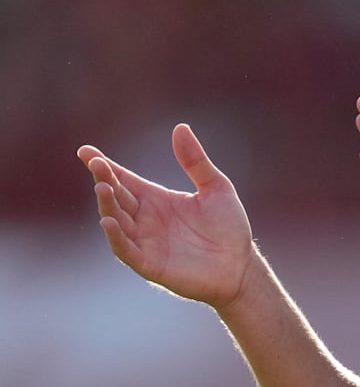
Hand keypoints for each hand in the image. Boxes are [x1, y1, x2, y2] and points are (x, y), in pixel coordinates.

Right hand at [78, 124, 255, 309]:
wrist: (241, 265)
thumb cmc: (228, 226)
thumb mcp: (215, 186)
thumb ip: (195, 161)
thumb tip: (180, 127)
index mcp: (157, 199)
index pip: (124, 180)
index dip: (105, 166)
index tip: (85, 151)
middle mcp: (145, 219)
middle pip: (117, 197)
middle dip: (104, 181)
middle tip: (96, 165)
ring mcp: (145, 242)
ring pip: (117, 221)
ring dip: (107, 206)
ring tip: (103, 187)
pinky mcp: (150, 265)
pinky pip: (126, 250)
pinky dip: (116, 237)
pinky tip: (108, 222)